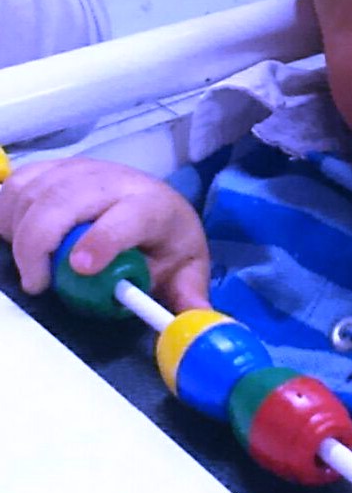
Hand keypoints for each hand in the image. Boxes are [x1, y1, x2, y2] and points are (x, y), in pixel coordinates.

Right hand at [0, 157, 210, 311]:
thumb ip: (186, 296)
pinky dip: (6, 212)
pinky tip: (15, 237)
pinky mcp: (54, 169)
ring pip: (33, 191)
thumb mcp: (184, 269)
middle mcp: (115, 181)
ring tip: (31, 264)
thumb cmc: (165, 239)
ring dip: (19, 230)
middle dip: (39, 242)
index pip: (127, 216)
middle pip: (64, 199)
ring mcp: (80, 170)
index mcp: (153, 206)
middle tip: (38, 283)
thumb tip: (193, 322)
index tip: (80, 268)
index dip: (102, 239)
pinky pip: (17, 183)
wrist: (155, 202)